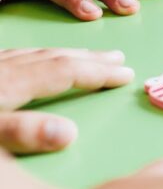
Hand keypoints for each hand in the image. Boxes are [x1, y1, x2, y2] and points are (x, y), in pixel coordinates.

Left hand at [0, 48, 133, 153]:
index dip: (99, 73)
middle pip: (55, 58)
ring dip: (66, 54)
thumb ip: (21, 132)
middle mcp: (4, 69)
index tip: (125, 75)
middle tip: (117, 58)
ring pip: (36, 53)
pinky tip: (34, 59)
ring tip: (85, 55)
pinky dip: (37, 55)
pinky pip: (16, 55)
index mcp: (10, 84)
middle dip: (91, 59)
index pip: (65, 73)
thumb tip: (69, 134)